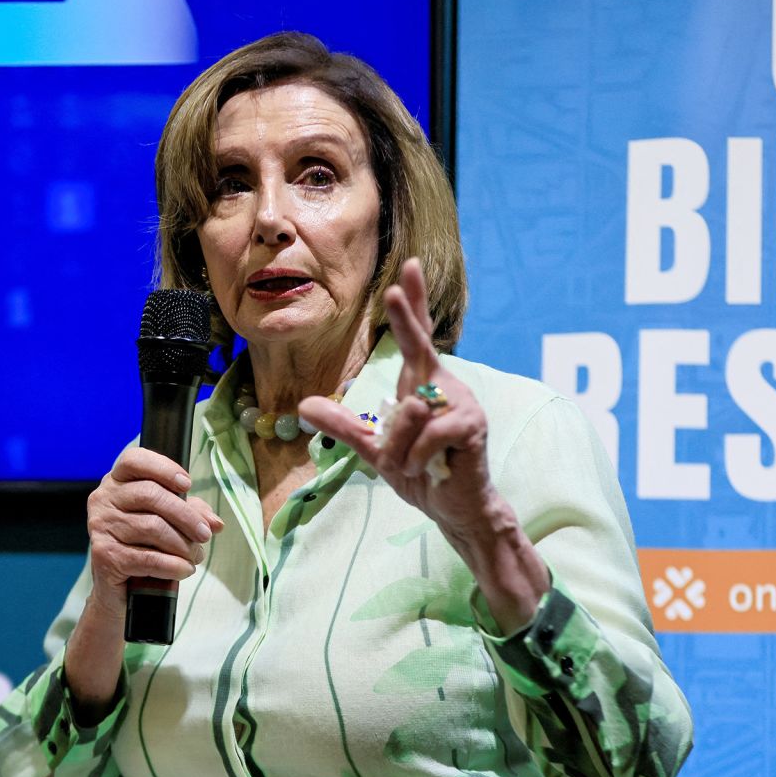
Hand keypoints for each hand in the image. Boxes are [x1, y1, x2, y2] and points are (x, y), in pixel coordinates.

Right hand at [85, 447, 223, 619]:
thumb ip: (192, 514)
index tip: (188, 484)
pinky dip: (173, 565)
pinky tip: (184, 569)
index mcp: (117, 482)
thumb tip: (216, 523)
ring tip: (195, 556)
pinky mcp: (104, 555)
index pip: (134, 460)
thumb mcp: (169, 522)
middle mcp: (103, 500)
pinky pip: (147, 557)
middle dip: (186, 516)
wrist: (119, 589)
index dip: (163, 468)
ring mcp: (101, 527)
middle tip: (205, 535)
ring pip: (152, 527)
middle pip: (150, 495)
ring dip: (182, 544)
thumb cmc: (144, 546)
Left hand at [300, 258, 549, 630]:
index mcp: (421, 384)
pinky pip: (426, 436)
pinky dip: (416, 459)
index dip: (413, 303)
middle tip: (392, 289)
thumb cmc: (421, 472)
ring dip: (400, 449)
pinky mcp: (471, 426)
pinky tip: (429, 469)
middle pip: (421, 345)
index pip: (416, 336)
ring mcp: (461, 403)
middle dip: (406, 318)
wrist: (454, 508)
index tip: (408, 268)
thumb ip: (344, 425)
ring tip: (413, 466)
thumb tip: (305, 406)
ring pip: (409, 412)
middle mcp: (443, 385)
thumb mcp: (374, 449)